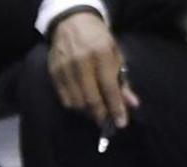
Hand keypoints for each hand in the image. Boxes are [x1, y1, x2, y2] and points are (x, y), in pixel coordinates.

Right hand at [48, 10, 139, 127]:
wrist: (72, 23)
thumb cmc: (98, 39)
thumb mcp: (115, 55)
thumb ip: (122, 80)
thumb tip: (132, 104)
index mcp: (101, 55)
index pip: (109, 88)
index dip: (116, 107)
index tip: (121, 123)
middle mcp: (81, 62)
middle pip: (91, 98)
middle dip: (100, 114)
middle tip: (106, 123)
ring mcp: (65, 69)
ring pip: (76, 102)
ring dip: (87, 112)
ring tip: (95, 112)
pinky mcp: (53, 74)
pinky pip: (64, 99)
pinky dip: (75, 106)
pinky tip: (82, 105)